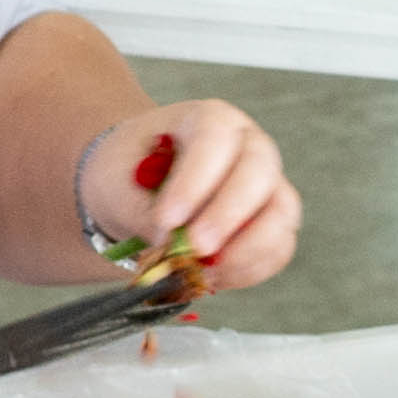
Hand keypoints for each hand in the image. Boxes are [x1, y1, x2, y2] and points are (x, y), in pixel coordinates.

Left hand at [79, 100, 301, 292]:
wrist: (135, 189)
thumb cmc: (126, 174)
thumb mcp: (117, 184)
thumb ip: (143, 212)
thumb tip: (174, 245)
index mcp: (209, 120)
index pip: (215, 139)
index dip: (196, 181)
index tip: (167, 219)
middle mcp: (249, 146)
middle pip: (259, 171)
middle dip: (227, 216)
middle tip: (194, 249)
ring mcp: (267, 184)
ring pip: (281, 213)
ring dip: (245, 250)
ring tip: (201, 270)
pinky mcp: (272, 223)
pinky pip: (279, 248)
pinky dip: (249, 270)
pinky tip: (212, 277)